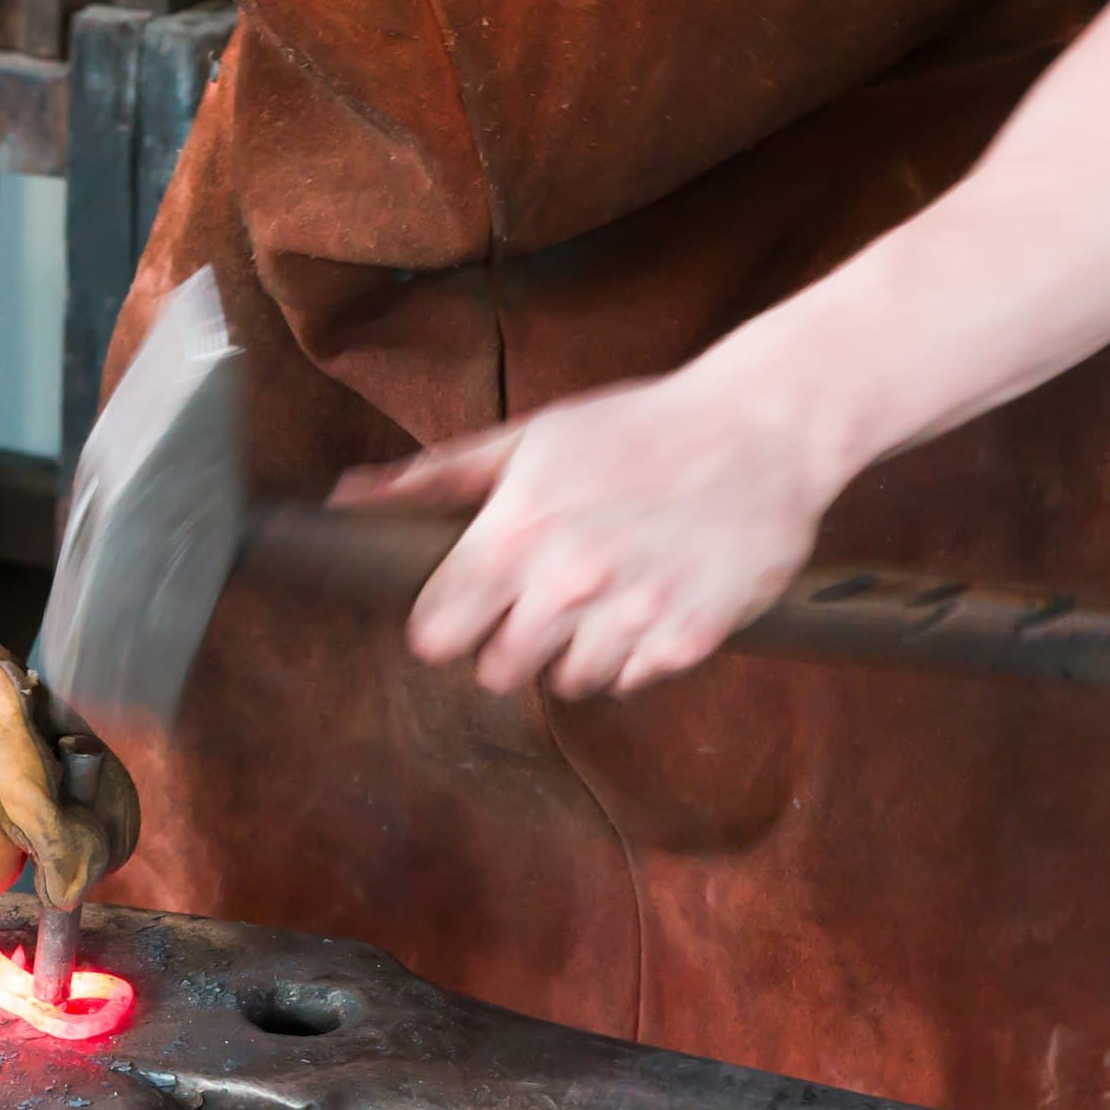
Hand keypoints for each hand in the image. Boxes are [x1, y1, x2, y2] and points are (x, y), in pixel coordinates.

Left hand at [334, 371, 843, 697]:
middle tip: (543, 599)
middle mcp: (569, 581)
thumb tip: (345, 499)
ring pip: (567, 683)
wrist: (764, 426)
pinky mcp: (689, 639)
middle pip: (497, 672)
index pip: (435, 635)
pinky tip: (648, 604)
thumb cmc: (637, 427)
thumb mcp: (528, 436)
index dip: (446, 623)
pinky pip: (632, 680)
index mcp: (517, 531)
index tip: (467, 606)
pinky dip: (634, 655)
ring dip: (574, 652)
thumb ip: (434, 479)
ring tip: (602, 597)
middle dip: (510, 641)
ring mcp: (633, 615)